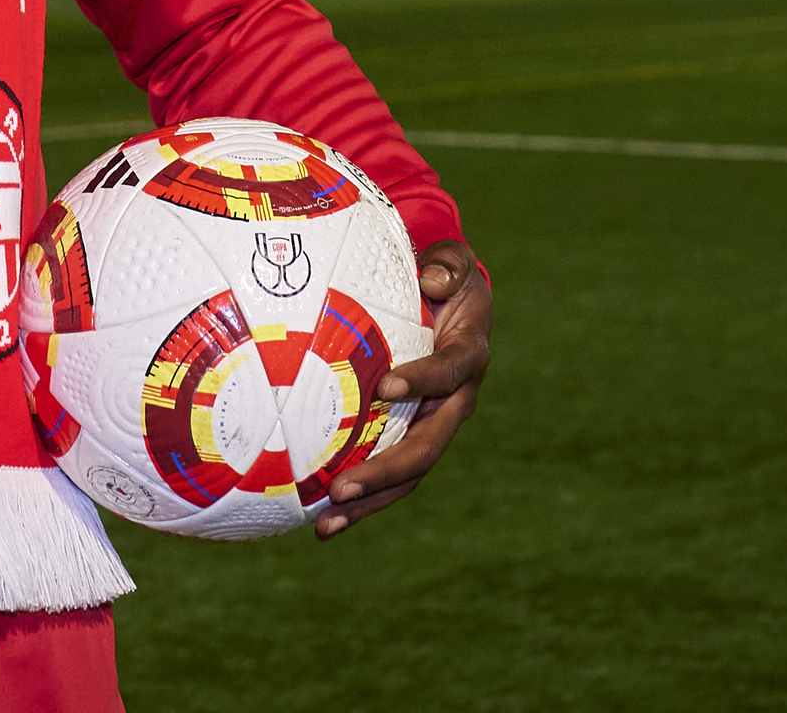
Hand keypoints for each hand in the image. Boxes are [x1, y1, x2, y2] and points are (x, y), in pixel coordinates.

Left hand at [316, 238, 487, 537]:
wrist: (450, 300)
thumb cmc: (444, 276)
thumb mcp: (453, 261)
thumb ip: (449, 266)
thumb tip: (432, 280)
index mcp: (468, 358)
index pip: (450, 373)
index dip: (423, 381)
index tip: (385, 387)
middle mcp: (455, 403)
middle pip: (426, 446)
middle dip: (385, 471)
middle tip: (341, 488)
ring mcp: (432, 425)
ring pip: (406, 474)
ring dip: (369, 502)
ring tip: (325, 525)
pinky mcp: (410, 437)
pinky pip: (388, 472)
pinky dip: (360, 499)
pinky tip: (318, 521)